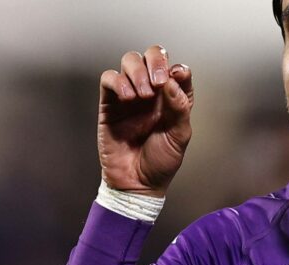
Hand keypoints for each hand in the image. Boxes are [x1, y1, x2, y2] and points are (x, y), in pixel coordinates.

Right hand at [97, 45, 193, 197]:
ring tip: (142, 95)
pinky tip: (128, 97)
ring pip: (130, 62)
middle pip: (152, 57)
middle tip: (157, 82)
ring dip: (137, 72)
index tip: (176, 78)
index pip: (177, 70)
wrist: (137, 183)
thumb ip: (179, 107)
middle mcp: (153, 93)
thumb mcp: (180, 136)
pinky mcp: (109, 104)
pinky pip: (109, 79)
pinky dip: (118, 81)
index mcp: (174, 99)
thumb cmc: (161, 162)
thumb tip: (173, 79)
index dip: (177, 69)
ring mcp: (130, 96)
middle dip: (155, 62)